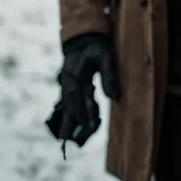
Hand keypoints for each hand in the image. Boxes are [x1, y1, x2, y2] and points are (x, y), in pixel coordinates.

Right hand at [44, 32, 120, 147]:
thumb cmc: (96, 48)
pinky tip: (67, 130)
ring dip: (67, 122)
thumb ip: (109, 75)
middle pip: (68, 105)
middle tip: (72, 139)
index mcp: (74, 73)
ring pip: (66, 107)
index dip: (80, 110)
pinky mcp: (68, 90)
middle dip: (71, 121)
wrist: (82, 41)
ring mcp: (66, 87)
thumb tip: (114, 96)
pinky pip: (67, 105)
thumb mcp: (105, 56)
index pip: (75, 95)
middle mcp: (67, 82)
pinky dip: (69, 116)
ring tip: (66, 139)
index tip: (87, 124)